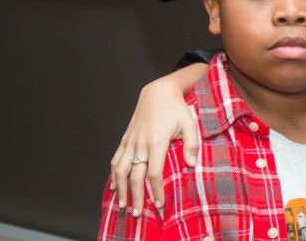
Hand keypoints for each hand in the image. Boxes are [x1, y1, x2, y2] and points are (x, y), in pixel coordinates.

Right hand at [109, 67, 204, 215]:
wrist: (159, 92)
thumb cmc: (177, 108)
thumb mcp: (190, 123)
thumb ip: (192, 144)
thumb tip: (192, 165)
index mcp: (157, 142)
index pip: (154, 173)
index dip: (156, 190)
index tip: (159, 204)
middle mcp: (141, 143)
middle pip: (135, 176)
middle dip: (135, 197)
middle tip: (137, 213)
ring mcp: (131, 141)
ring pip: (121, 170)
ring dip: (121, 189)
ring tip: (123, 204)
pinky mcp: (126, 138)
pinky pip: (116, 159)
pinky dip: (113, 174)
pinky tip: (114, 185)